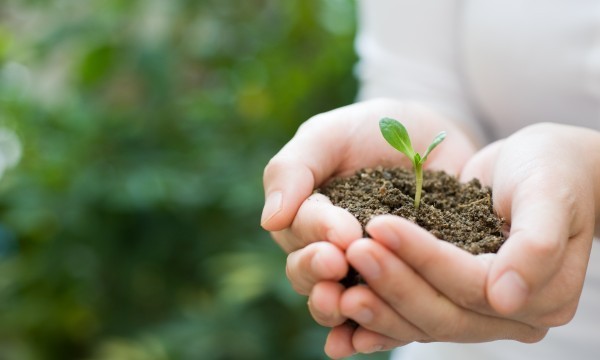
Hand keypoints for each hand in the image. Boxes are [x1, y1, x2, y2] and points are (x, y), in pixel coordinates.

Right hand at [260, 99, 476, 350]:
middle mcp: (329, 249)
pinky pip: (381, 316)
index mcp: (307, 215)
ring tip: (346, 305)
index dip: (317, 234)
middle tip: (338, 264)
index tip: (343, 233)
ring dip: (335, 309)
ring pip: (337, 301)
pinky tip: (359, 345)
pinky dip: (369, 334)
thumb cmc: (375, 128)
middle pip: (309, 273)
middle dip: (318, 273)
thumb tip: (269, 220)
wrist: (434, 138)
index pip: (299, 232)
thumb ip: (293, 169)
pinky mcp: (400, 285)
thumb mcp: (330, 135)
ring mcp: (364, 271)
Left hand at [324, 123, 598, 356]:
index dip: (424, 258)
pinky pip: (413, 316)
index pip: (472, 284)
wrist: (543, 167)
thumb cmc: (553, 171)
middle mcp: (511, 314)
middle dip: (392, 283)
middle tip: (350, 252)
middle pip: (442, 313)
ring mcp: (480, 311)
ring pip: (422, 322)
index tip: (379, 225)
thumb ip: (535, 245)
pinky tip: (343, 311)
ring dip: (377, 304)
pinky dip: (379, 316)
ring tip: (334, 285)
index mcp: (544, 294)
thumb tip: (505, 297)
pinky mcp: (452, 297)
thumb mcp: (550, 194)